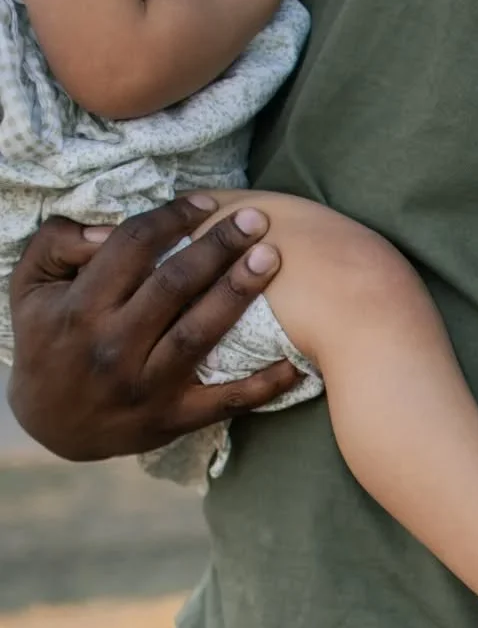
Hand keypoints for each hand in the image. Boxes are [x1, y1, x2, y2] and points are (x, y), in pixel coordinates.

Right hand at [8, 197, 300, 460]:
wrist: (49, 424)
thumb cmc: (47, 340)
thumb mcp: (31, 286)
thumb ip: (58, 244)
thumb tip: (104, 229)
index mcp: (82, 307)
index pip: (132, 248)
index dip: (173, 219)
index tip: (207, 204)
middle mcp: (114, 345)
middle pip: (174, 284)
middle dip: (218, 247)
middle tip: (258, 220)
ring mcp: (147, 384)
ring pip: (200, 333)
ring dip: (238, 294)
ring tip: (272, 261)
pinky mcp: (174, 418)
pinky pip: (225, 401)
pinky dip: (263, 385)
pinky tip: (296, 363)